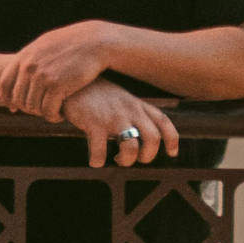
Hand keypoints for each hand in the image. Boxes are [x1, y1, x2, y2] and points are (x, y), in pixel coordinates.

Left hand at [1, 18, 124, 119]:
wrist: (95, 42)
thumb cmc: (73, 44)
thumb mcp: (47, 44)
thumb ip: (32, 58)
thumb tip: (22, 68)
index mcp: (25, 56)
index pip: (4, 83)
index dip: (7, 99)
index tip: (14, 108)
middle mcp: (29, 66)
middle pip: (19, 99)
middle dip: (29, 109)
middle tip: (42, 111)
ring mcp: (42, 76)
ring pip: (33, 107)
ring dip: (43, 114)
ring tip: (54, 112)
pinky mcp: (57, 85)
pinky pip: (48, 110)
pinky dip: (53, 116)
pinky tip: (61, 115)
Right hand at [63, 77, 179, 167]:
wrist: (70, 81)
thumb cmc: (96, 95)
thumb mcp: (122, 99)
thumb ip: (135, 113)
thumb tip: (142, 138)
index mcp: (138, 105)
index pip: (163, 122)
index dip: (172, 140)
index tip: (172, 153)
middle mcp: (129, 110)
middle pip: (153, 139)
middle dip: (147, 156)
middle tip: (135, 159)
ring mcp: (112, 116)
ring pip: (131, 148)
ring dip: (126, 161)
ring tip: (116, 159)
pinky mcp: (94, 123)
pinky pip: (100, 151)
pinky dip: (97, 161)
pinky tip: (94, 160)